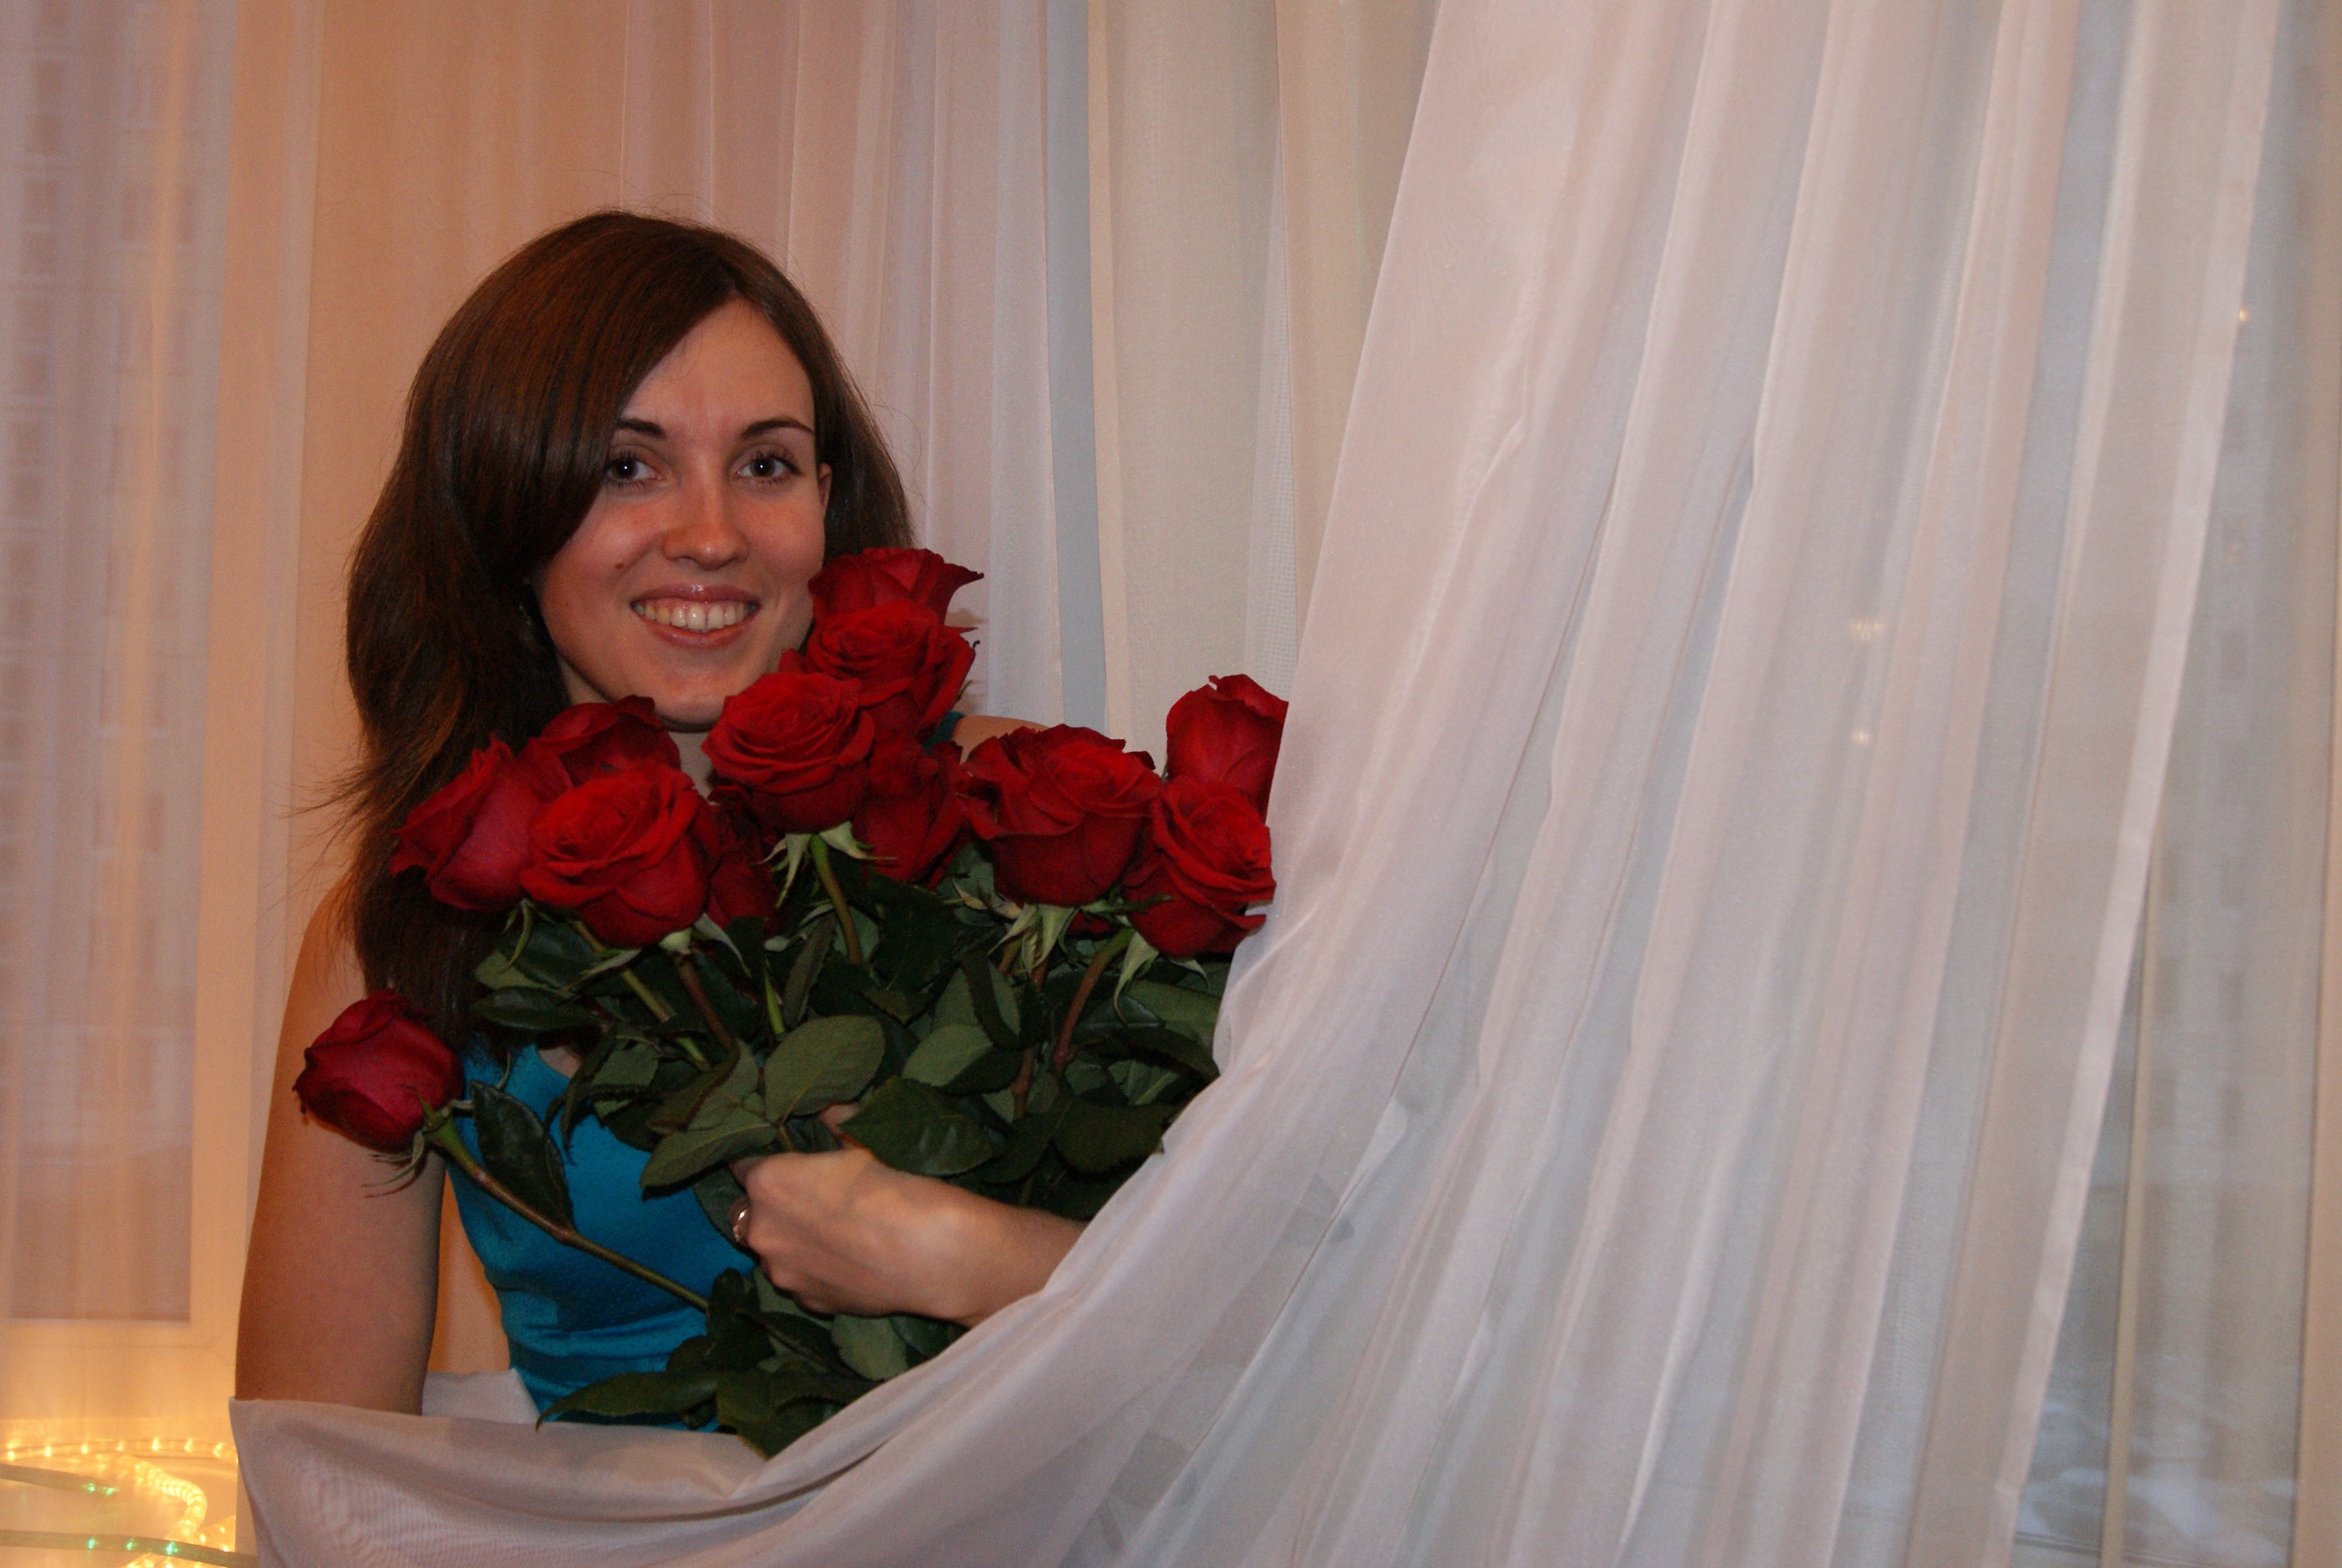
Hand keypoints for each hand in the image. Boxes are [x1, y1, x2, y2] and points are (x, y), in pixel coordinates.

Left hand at [729, 1148, 1081, 1324]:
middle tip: (808, 1199)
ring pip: (774, 1251)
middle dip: (771, 1207)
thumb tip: (830, 1111)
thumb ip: (838, 1126)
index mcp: (768, 1183)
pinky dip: (814, 1270)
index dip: (762, 1161)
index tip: (782, 1161)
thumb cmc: (895, 1187)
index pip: (742, 1164)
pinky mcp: (807, 1302)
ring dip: (791, 1241)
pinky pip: (801, 1279)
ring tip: (833, 1236)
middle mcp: (761, 1230)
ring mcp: (782, 1273)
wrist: (930, 1253)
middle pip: (749, 1213)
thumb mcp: (865, 1144)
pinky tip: (847, 1263)